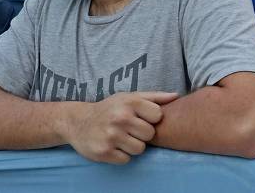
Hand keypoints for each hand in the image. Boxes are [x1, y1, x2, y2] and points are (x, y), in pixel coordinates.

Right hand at [62, 91, 177, 164]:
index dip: (152, 119)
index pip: (158, 116)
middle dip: (143, 134)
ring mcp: (111, 136)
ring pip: (140, 149)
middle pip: (150, 134)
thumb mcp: (130, 97)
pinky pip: (126, 159)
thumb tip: (177, 96)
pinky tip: (114, 146)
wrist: (77, 121)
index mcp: (130, 103)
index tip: (142, 118)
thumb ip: (154, 97)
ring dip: (133, 146)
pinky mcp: (103, 152)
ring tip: (122, 138)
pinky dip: (121, 155)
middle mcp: (120, 118)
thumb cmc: (110, 108)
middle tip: (131, 129)